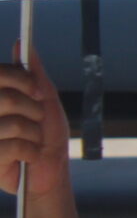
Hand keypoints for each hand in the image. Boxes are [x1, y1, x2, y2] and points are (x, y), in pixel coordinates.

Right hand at [0, 60, 70, 201]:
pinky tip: (28, 157)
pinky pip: (12, 146)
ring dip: (35, 134)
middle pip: (6, 98)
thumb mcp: (46, 100)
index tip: (39, 92)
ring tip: (34, 142)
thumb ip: (33, 73)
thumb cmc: (47, 136)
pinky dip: (30, 151)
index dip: (21, 80)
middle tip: (38, 122)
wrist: (49, 173)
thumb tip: (21, 43)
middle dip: (34, 110)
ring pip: (12, 123)